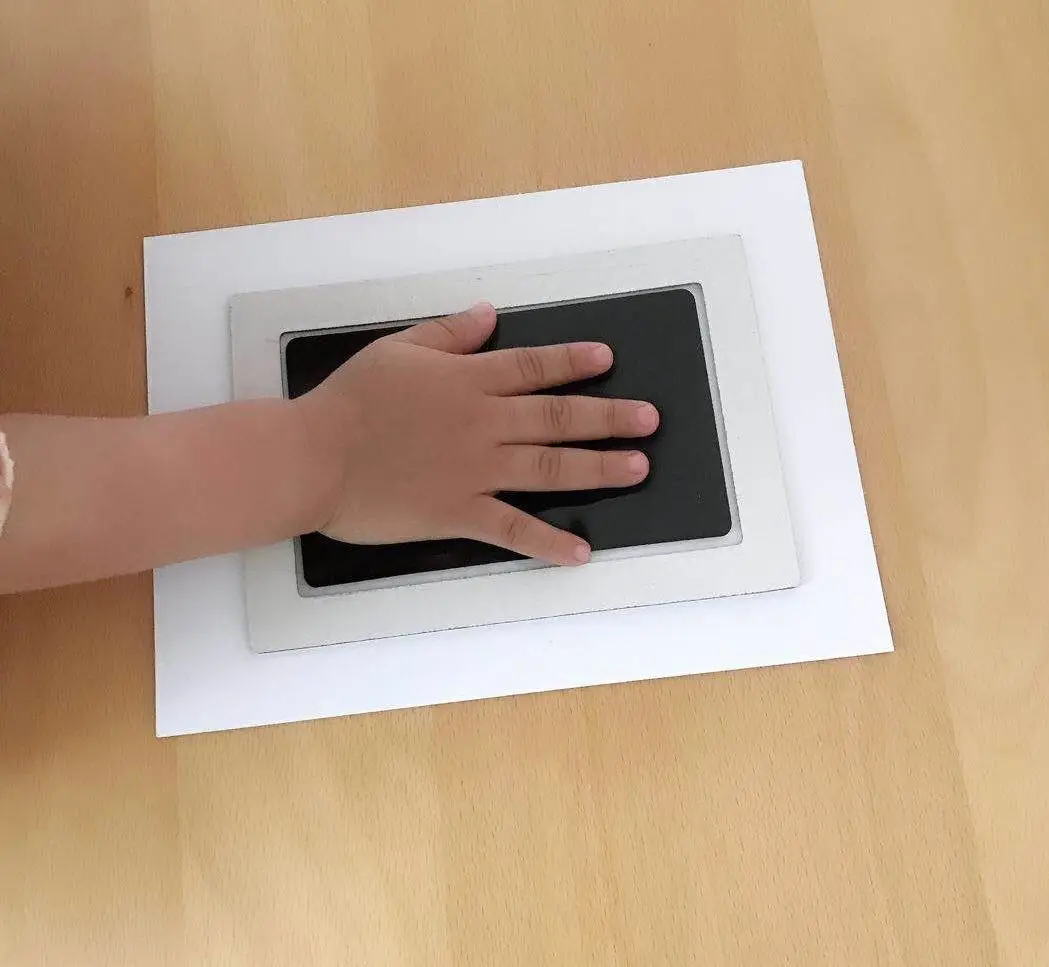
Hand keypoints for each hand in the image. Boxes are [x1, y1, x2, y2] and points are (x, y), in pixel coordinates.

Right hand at [294, 302, 659, 564]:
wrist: (313, 456)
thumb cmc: (350, 402)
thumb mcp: (398, 350)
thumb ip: (449, 334)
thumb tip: (488, 314)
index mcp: (467, 381)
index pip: (534, 367)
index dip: (574, 362)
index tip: (607, 361)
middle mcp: (483, 423)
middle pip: (559, 417)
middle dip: (610, 417)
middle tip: (649, 420)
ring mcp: (475, 469)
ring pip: (550, 466)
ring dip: (598, 469)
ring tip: (637, 468)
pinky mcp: (459, 511)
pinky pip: (513, 527)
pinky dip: (548, 541)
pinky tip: (580, 551)